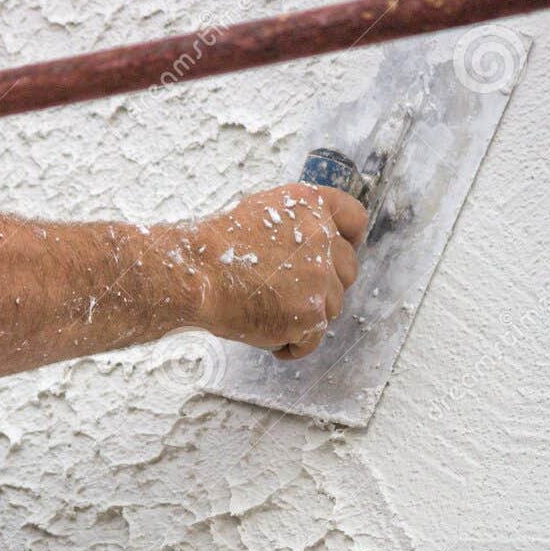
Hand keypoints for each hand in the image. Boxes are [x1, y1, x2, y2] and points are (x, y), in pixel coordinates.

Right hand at [191, 183, 367, 359]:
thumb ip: (293, 227)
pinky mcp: (311, 314)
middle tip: (291, 295)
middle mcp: (322, 238)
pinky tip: (267, 335)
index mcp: (310, 206)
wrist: (195, 276)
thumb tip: (306, 253)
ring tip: (269, 314)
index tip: (340, 255)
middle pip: (347, 270)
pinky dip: (292, 344)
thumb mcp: (259, 214)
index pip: (354, 218)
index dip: (350, 241)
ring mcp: (320, 278)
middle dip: (325, 286)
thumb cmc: (213, 250)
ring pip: (332, 308)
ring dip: (306, 316)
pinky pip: (313, 339)